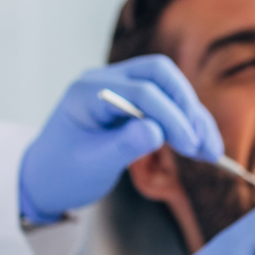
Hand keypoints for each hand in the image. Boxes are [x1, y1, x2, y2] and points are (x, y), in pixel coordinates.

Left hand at [18, 56, 221, 223]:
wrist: (44, 179)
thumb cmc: (62, 174)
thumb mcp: (92, 165)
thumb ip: (123, 146)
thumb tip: (157, 131)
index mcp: (87, 92)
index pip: (141, 92)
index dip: (171, 117)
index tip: (190, 146)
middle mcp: (104, 80)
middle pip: (159, 74)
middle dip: (186, 106)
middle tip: (201, 143)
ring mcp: (118, 87)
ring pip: (168, 86)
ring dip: (191, 115)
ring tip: (210, 151)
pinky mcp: (131, 100)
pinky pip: (165, 101)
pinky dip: (184, 121)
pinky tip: (200, 144)